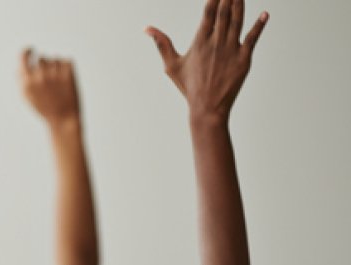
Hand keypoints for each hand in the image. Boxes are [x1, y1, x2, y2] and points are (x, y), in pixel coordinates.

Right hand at [20, 49, 80, 127]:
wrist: (64, 119)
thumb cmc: (44, 108)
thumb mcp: (28, 97)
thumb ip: (21, 80)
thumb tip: (19, 66)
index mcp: (27, 81)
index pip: (23, 56)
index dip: (27, 51)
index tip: (31, 49)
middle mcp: (40, 76)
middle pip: (41, 57)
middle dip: (44, 65)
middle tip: (50, 78)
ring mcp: (54, 73)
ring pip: (54, 59)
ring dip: (55, 67)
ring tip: (58, 84)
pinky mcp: (68, 72)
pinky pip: (66, 60)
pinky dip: (66, 68)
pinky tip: (65, 82)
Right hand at [146, 0, 267, 121]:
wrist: (207, 108)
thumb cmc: (189, 87)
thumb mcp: (171, 65)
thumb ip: (162, 44)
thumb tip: (147, 29)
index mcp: (200, 43)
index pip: (208, 13)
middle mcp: (216, 43)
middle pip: (224, 13)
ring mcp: (231, 50)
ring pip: (238, 21)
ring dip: (240, 4)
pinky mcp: (244, 59)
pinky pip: (253, 38)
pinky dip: (259, 26)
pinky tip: (265, 14)